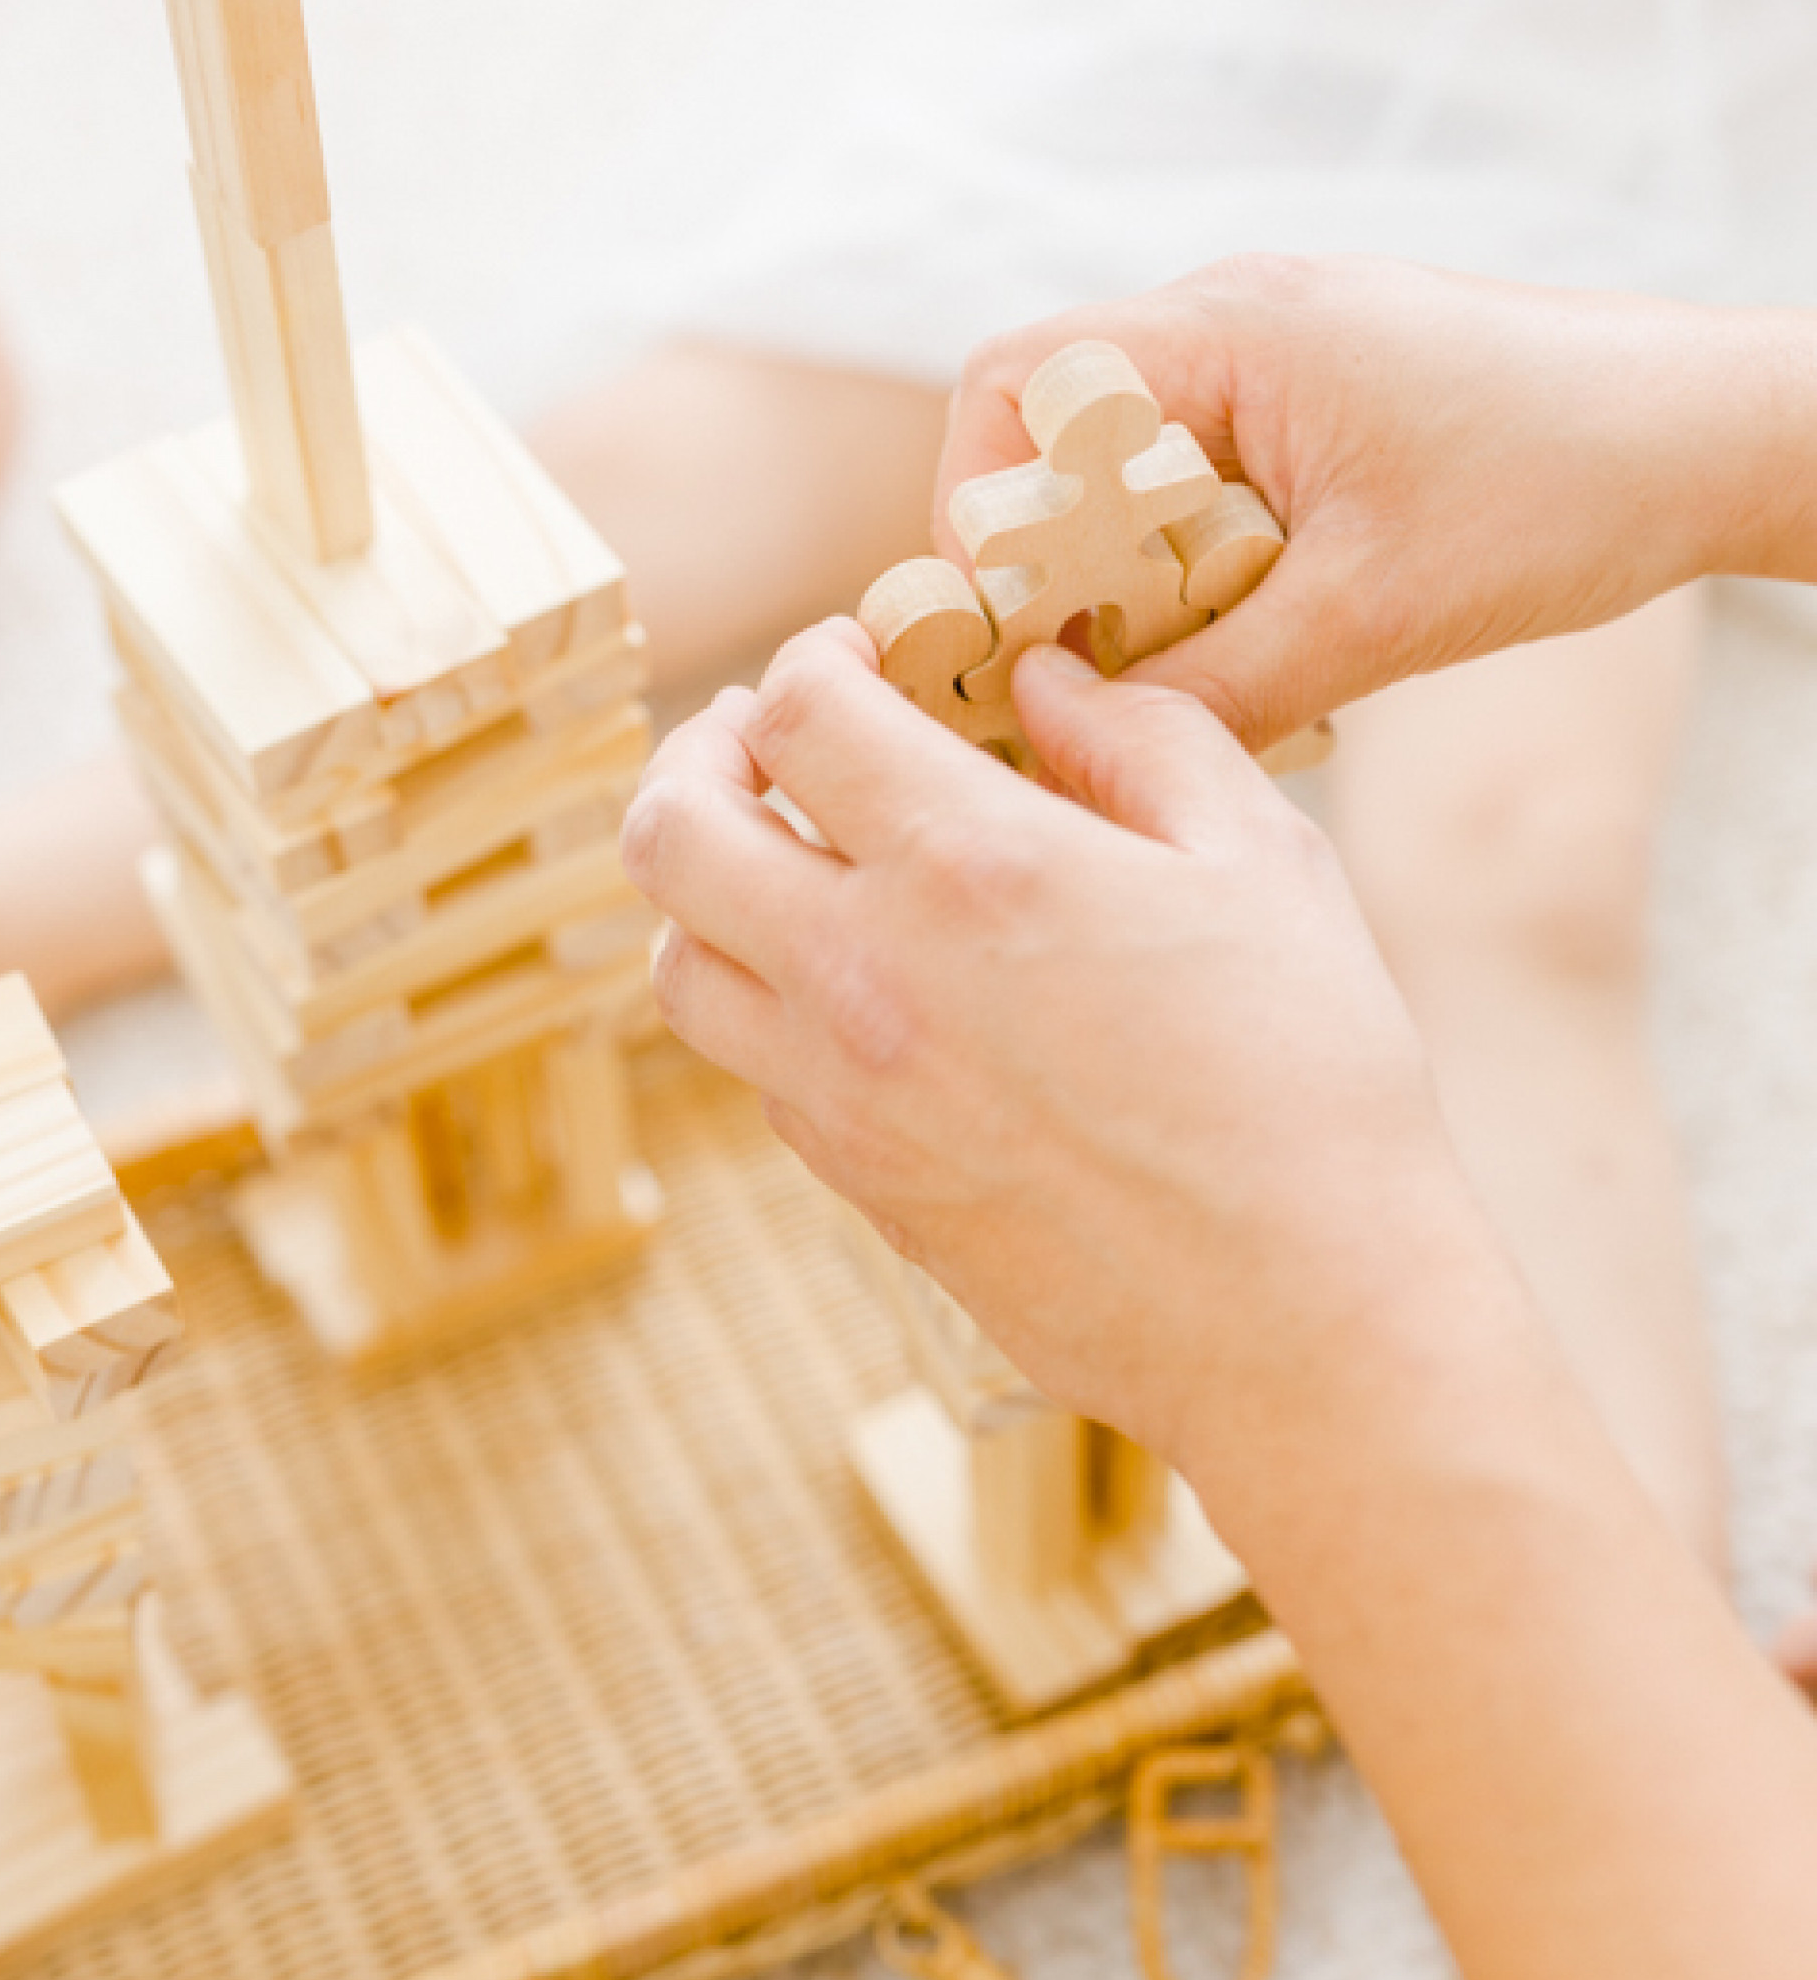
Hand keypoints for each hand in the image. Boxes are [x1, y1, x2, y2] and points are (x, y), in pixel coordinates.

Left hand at [620, 617, 1468, 1476]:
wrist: (1301, 1320)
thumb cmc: (1310, 1084)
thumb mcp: (1263, 861)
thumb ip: (1145, 740)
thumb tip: (1048, 684)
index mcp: (968, 868)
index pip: (796, 713)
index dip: (810, 658)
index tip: (858, 659)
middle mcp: (866, 980)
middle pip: (670, 836)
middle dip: (698, 759)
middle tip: (760, 744)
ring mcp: (845, 1100)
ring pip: (678, 969)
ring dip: (710, 896)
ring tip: (785, 868)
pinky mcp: (861, 1189)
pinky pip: (753, 1073)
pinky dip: (770, 1007)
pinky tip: (860, 992)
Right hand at [936, 256, 1810, 750]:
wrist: (1709, 440)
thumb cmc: (1562, 491)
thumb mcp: (1373, 617)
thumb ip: (1215, 684)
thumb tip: (1077, 740)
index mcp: (1232, 328)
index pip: (1016, 388)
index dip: (974, 512)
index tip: (1000, 635)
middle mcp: (1237, 317)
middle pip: (1056, 428)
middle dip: (1040, 559)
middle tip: (1056, 679)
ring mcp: (1280, 357)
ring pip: (1129, 466)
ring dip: (1120, 572)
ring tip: (1151, 678)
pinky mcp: (1321, 404)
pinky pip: (1202, 480)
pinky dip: (1189, 565)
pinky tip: (1233, 647)